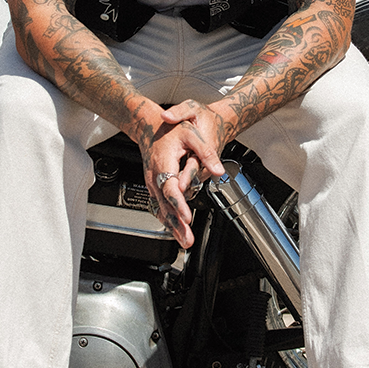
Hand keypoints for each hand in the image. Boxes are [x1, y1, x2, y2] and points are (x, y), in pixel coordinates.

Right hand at [142, 109, 226, 249]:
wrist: (149, 126)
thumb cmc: (170, 130)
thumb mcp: (191, 134)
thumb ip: (206, 152)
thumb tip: (219, 170)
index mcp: (163, 163)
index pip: (171, 189)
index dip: (179, 204)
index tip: (187, 218)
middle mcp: (155, 176)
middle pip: (165, 204)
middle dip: (176, 224)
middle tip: (187, 239)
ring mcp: (152, 183)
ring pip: (161, 208)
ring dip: (172, 226)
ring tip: (184, 241)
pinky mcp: (153, 186)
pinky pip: (159, 205)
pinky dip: (166, 219)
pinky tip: (174, 229)